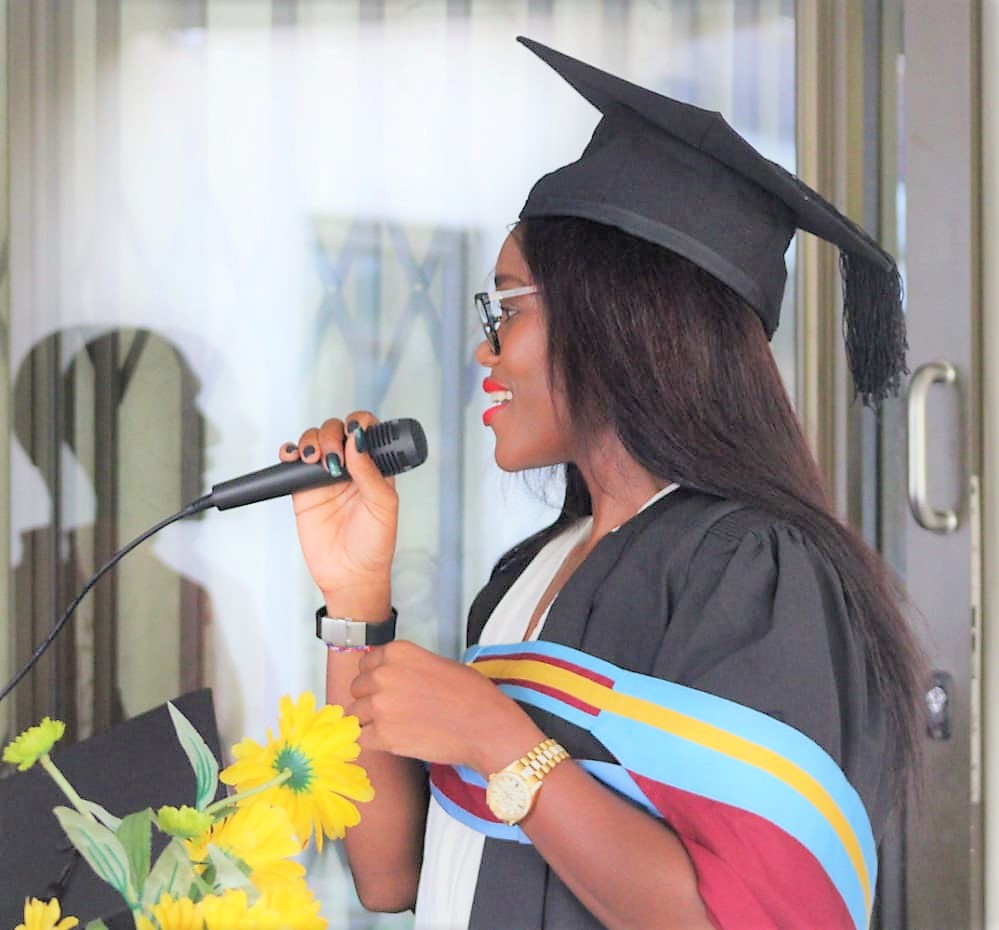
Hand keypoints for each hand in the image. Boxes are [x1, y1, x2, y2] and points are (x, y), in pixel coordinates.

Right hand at [281, 412, 397, 617]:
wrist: (349, 575)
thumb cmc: (374, 545)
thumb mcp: (383, 507)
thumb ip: (370, 473)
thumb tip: (357, 441)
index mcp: (374, 467)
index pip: (367, 431)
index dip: (360, 423)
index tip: (355, 430)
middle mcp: (350, 467)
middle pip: (336, 430)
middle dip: (331, 435)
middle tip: (332, 459)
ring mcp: (325, 477)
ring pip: (314, 441)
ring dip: (311, 441)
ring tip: (313, 458)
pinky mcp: (303, 490)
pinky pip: (293, 463)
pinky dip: (288, 452)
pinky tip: (291, 456)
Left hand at [348, 641, 543, 773]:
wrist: (484, 725)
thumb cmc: (470, 694)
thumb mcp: (436, 663)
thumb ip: (405, 666)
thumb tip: (389, 678)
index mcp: (397, 652)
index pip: (365, 664)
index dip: (375, 678)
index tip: (384, 688)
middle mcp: (383, 674)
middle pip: (357, 688)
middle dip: (370, 699)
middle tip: (392, 709)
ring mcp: (381, 706)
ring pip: (355, 715)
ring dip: (370, 721)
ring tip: (394, 726)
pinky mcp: (383, 736)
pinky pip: (362, 739)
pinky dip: (375, 742)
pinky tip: (395, 739)